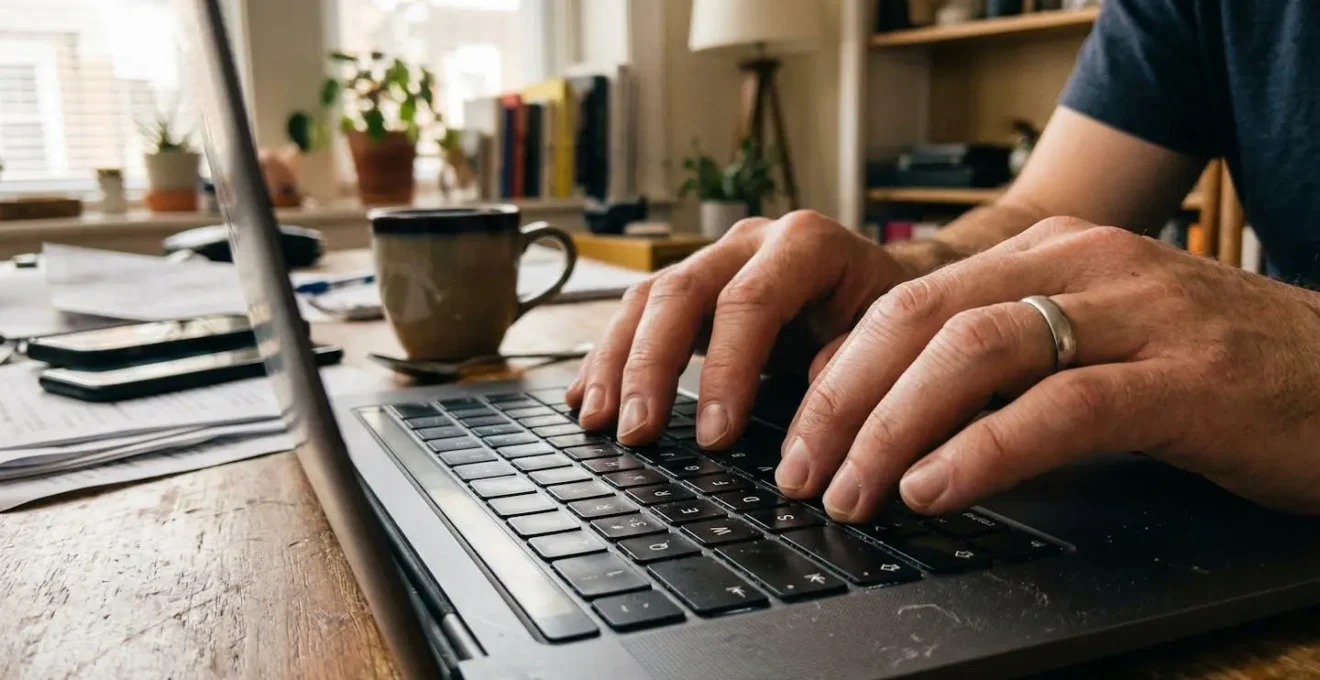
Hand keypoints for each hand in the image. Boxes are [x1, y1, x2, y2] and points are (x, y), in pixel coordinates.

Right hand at [564, 211, 915, 447]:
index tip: (715, 437)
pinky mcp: (692, 290)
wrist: (884, 288)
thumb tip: (809, 417)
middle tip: (636, 433)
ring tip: (596, 422)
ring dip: (615, 364)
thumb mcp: (887, 341)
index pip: (750, 301)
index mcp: (806, 244)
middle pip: (680, 292)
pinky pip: (637, 316)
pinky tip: (584, 399)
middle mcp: (751, 242)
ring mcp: (715, 261)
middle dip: (650, 366)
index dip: (726, 370)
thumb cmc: (889, 318)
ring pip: (646, 300)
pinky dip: (608, 360)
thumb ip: (852, 369)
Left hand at [780, 217, 1319, 519]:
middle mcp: (1080, 266)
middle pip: (919, 319)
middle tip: (801, 471)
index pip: (906, 298)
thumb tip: (892, 426)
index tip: (794, 433)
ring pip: (974, 354)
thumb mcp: (1088, 347)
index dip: (837, 369)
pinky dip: (981, 452)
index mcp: (1046, 255)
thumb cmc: (1205, 370)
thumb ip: (1001, 370)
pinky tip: (934, 490)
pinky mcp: (1182, 378)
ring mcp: (1134, 314)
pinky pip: (1058, 408)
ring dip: (890, 428)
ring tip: (850, 491)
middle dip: (841, 400)